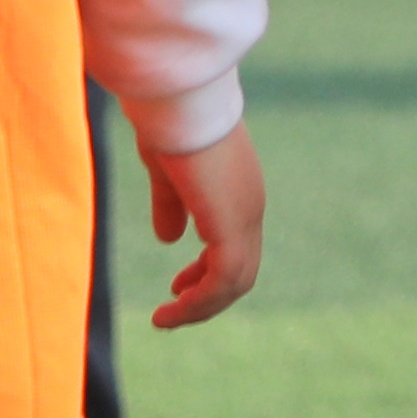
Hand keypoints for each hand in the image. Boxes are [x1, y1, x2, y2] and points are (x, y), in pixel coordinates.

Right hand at [141, 126, 267, 329]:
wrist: (179, 97)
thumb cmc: (170, 122)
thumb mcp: (167, 171)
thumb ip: (170, 204)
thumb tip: (167, 238)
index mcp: (238, 189)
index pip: (236, 244)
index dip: (208, 272)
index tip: (179, 285)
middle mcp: (250, 204)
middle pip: (241, 269)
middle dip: (207, 294)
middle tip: (174, 308)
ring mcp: (245, 215)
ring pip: (234, 282)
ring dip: (201, 307)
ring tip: (166, 319)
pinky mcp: (231, 226)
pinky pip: (222, 282)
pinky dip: (198, 304)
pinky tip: (170, 310)